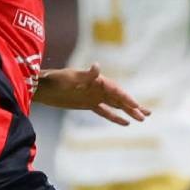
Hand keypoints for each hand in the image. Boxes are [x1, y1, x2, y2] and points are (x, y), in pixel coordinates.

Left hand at [33, 65, 149, 125]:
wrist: (42, 87)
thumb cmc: (54, 80)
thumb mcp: (70, 78)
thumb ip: (85, 75)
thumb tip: (97, 66)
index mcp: (97, 80)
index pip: (116, 91)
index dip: (127, 99)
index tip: (137, 107)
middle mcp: (98, 87)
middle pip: (120, 98)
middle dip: (133, 106)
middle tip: (147, 114)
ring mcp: (94, 96)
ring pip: (116, 105)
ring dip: (128, 111)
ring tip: (142, 118)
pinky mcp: (88, 104)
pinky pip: (105, 111)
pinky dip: (115, 117)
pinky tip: (125, 123)